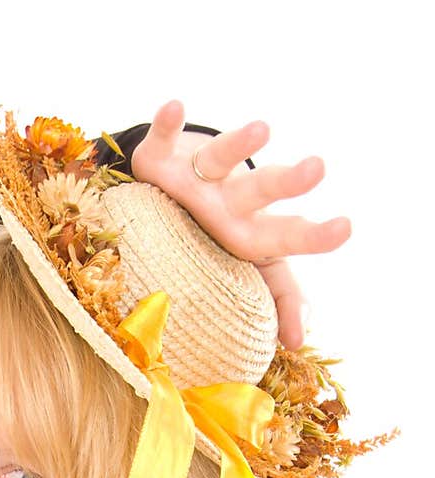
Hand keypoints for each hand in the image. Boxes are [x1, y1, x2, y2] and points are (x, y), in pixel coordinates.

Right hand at [129, 100, 351, 349]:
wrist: (169, 193)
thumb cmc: (215, 235)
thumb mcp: (248, 265)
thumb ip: (278, 295)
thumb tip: (298, 342)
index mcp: (248, 232)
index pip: (286, 235)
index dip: (314, 235)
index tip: (345, 227)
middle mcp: (227, 201)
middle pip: (261, 190)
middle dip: (287, 181)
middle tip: (318, 168)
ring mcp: (195, 176)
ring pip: (219, 157)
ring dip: (239, 145)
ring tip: (263, 129)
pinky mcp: (160, 159)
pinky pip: (162, 140)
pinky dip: (167, 124)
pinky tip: (175, 107)